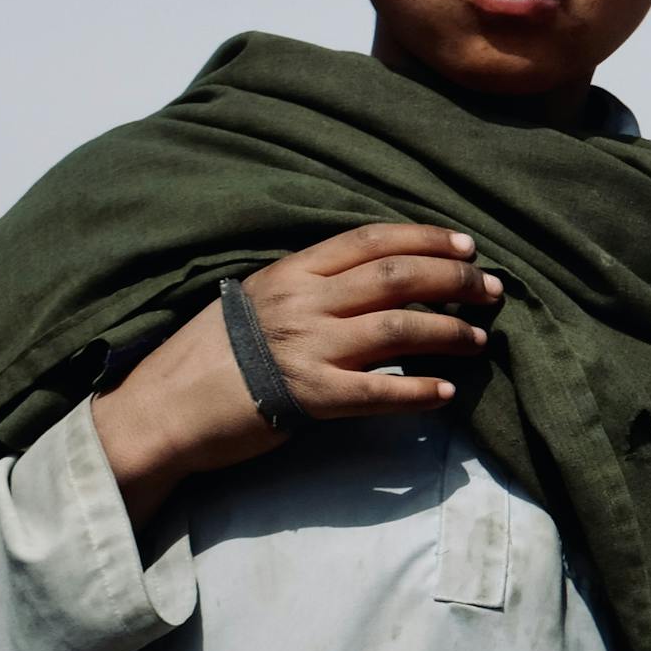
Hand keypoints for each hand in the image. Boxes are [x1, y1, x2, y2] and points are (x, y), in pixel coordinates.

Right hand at [91, 226, 500, 525]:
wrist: (158, 410)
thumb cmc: (204, 358)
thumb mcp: (251, 302)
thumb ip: (303, 288)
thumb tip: (361, 282)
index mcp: (289, 274)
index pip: (370, 241)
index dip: (425, 239)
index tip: (466, 247)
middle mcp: (302, 303)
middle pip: (398, 278)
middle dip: (454, 281)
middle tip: (491, 290)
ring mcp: (305, 349)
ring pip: (399, 328)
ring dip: (450, 332)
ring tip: (479, 339)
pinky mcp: (307, 398)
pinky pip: (379, 392)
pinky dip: (419, 391)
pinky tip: (447, 392)